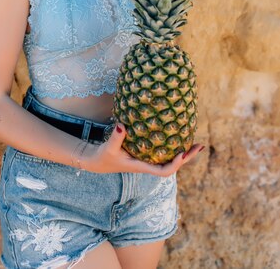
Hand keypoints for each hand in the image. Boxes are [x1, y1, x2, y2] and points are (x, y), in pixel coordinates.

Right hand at [83, 123, 204, 176]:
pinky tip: (177, 137)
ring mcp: (148, 160)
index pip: (164, 172)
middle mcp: (148, 165)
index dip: (175, 165)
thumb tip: (122, 126)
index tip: (183, 154)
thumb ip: (116, 138)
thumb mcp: (108, 148)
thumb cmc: (104, 157)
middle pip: (173, 165)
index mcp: (142, 167)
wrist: (98, 161)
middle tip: (199, 145)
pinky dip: (172, 146)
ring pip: (170, 159)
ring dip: (183, 152)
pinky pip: (163, 152)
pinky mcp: (145, 154)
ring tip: (195, 141)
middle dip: (187, 157)